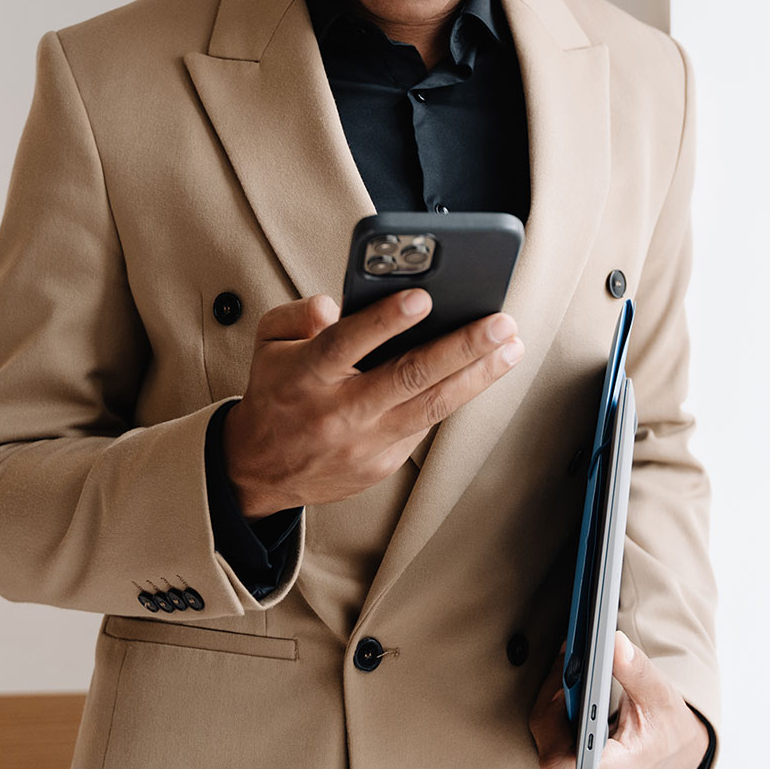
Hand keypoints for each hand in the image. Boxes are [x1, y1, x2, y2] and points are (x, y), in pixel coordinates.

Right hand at [222, 289, 523, 511]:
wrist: (259, 470)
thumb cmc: (275, 394)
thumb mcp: (268, 344)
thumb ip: (296, 315)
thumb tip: (332, 305)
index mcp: (305, 375)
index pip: (346, 343)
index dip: (385, 321)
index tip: (422, 298)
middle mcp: (338, 411)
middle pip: (407, 376)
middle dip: (461, 347)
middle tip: (498, 324)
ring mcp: (363, 442)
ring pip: (431, 407)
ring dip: (477, 376)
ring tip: (510, 348)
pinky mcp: (381, 464)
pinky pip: (424, 426)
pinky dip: (454, 398)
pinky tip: (481, 375)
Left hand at [529, 632, 710, 768]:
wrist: (676, 757)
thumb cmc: (670, 734)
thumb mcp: (661, 698)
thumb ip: (636, 670)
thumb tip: (613, 643)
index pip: (563, 760)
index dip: (554, 718)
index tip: (568, 678)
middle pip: (547, 744)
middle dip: (553, 697)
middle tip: (569, 661)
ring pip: (543, 743)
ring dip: (551, 704)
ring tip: (569, 670)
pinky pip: (548, 745)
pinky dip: (554, 715)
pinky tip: (566, 689)